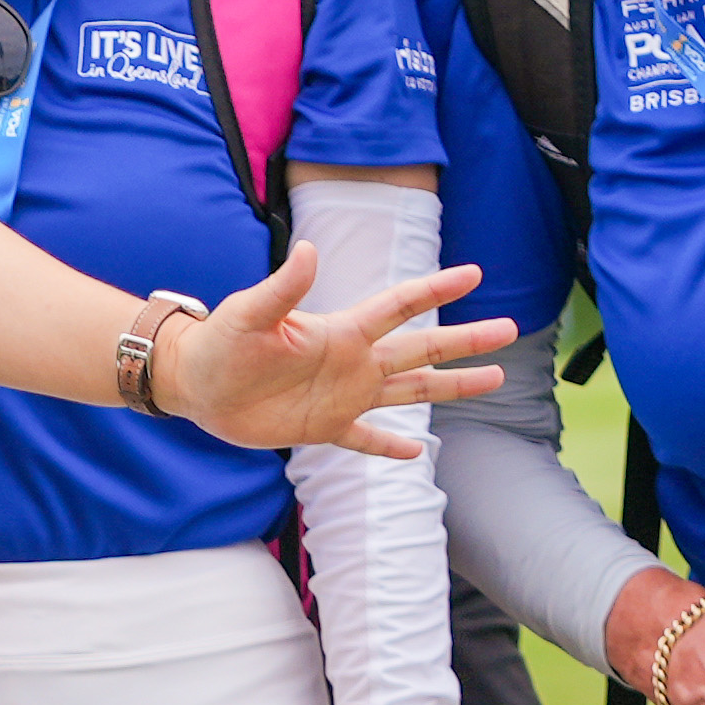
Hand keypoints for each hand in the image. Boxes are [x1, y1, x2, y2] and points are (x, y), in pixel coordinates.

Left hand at [164, 240, 514, 456]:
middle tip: (510, 330)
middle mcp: (352, 362)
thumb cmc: (219, 341)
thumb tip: (309, 251)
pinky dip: (390, 447)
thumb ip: (283, 287)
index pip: (399, 306)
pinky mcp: (325, 428)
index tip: (474, 274)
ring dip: (450, 385)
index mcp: (341, 332)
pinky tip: (418, 454)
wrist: (194, 382)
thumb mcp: (250, 313)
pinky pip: (367, 439)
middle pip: (421, 348)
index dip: (435, 289)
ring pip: (410, 391)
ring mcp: (343, 396)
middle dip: (465, 340)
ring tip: (494, 379)